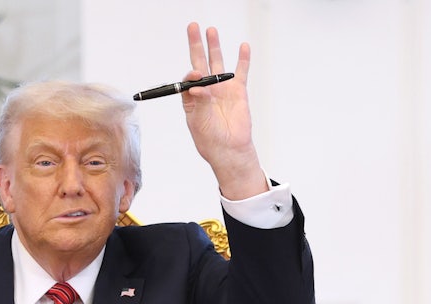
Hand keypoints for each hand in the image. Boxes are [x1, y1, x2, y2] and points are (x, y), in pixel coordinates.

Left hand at [183, 22, 267, 199]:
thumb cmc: (209, 139)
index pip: (188, 79)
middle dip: (196, 44)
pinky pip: (241, 72)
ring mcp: (222, 89)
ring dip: (214, 46)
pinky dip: (242, 59)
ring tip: (211, 30)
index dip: (190, 74)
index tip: (195, 74)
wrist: (229, 149)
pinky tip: (242, 47)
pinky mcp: (238, 91)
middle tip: (193, 26)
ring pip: (217, 62)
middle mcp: (205, 90)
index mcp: (192, 98)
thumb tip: (196, 83)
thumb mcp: (197, 121)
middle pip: (200, 62)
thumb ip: (197, 101)